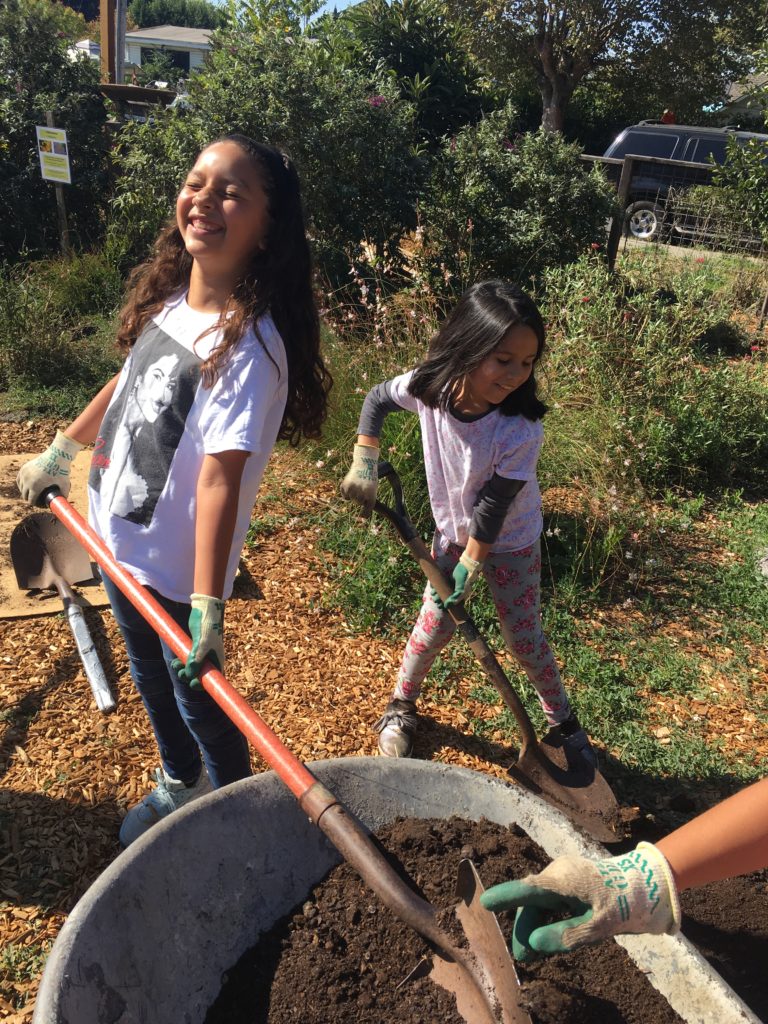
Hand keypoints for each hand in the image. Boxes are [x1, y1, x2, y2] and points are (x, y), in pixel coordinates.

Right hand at [16, 430, 84, 504]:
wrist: (57, 455)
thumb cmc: (62, 470)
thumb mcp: (65, 485)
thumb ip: (65, 495)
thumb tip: (64, 503)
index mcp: (35, 486)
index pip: (31, 500)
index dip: (36, 504)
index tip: (40, 505)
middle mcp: (27, 480)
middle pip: (24, 495)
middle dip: (30, 499)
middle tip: (36, 500)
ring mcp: (24, 473)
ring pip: (21, 487)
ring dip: (24, 491)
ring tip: (30, 494)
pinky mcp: (24, 468)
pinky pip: (19, 479)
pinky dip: (22, 483)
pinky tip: (25, 486)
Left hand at [172, 594, 224, 689]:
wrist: (204, 610)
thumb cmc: (207, 627)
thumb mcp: (201, 644)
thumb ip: (195, 660)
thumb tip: (189, 675)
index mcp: (217, 659)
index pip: (214, 678)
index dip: (204, 685)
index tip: (193, 684)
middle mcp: (211, 658)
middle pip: (201, 675)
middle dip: (190, 677)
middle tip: (181, 674)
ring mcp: (203, 653)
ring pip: (193, 668)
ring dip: (184, 670)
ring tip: (176, 665)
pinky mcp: (196, 648)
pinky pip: (188, 660)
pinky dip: (182, 662)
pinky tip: (175, 660)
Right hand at [340, 444, 378, 514]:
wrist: (364, 463)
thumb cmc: (370, 476)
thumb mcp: (373, 487)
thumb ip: (368, 498)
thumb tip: (362, 510)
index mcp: (371, 494)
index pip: (367, 508)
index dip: (365, 514)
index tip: (362, 517)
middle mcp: (362, 493)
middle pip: (358, 502)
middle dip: (358, 498)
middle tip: (360, 490)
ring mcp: (353, 490)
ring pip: (351, 499)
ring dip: (352, 494)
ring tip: (356, 484)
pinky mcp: (345, 486)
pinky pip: (344, 495)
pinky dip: (346, 492)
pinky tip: (350, 485)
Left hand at [431, 551, 482, 608]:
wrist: (466, 567)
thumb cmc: (465, 579)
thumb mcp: (461, 590)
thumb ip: (455, 598)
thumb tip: (447, 605)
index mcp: (460, 596)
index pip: (451, 604)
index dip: (445, 606)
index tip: (440, 606)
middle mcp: (455, 592)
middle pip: (445, 598)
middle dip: (439, 599)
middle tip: (435, 599)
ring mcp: (451, 586)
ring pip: (442, 591)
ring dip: (437, 593)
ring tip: (433, 593)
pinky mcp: (448, 580)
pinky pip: (441, 584)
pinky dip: (436, 585)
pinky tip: (432, 586)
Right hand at [479, 842, 680, 960]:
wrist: (645, 884)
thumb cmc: (622, 904)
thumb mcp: (597, 926)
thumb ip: (564, 935)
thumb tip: (533, 943)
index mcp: (563, 880)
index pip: (528, 889)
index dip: (505, 896)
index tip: (485, 903)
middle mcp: (558, 872)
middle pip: (532, 902)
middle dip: (525, 929)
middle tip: (524, 957)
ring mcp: (563, 874)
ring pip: (541, 902)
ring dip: (537, 925)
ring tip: (537, 952)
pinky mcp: (570, 879)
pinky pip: (551, 899)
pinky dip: (548, 917)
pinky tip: (553, 934)